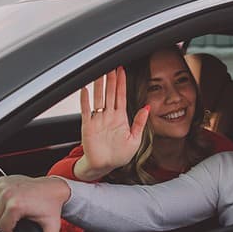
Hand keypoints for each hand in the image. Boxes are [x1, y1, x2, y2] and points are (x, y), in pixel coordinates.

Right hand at [0, 175, 69, 231]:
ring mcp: (3, 186)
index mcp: (16, 205)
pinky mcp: (1, 181)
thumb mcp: (51, 225)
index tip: (16, 231)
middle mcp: (7, 194)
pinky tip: (6, 206)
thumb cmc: (51, 203)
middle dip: (3, 224)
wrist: (54, 187)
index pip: (1, 227)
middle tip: (15, 223)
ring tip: (11, 215)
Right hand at [74, 66, 149, 180]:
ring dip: (99, 85)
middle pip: (110, 93)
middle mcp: (108, 116)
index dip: (121, 83)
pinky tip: (85, 90)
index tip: (122, 70)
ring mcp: (98, 120)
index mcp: (120, 118)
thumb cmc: (119, 155)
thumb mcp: (135, 139)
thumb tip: (147, 108)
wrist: (104, 166)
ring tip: (99, 72)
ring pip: (98, 98)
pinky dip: (85, 100)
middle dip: (111, 79)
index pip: (121, 96)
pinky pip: (86, 111)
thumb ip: (140, 123)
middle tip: (111, 65)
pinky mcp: (88, 126)